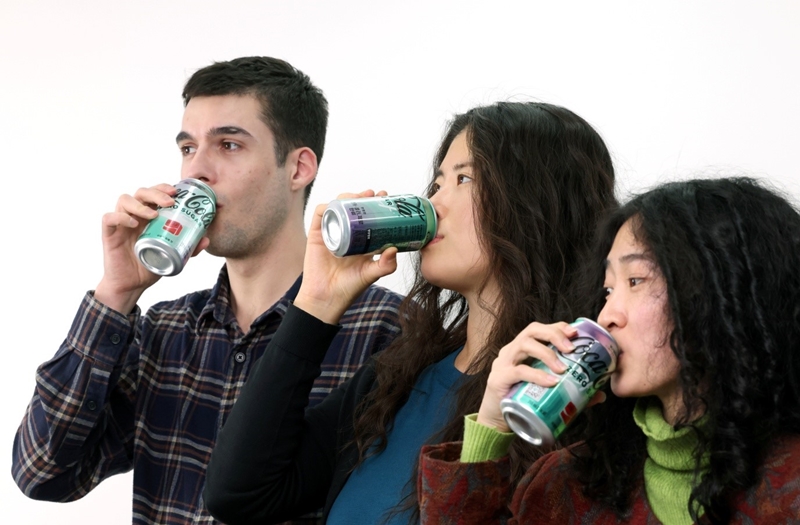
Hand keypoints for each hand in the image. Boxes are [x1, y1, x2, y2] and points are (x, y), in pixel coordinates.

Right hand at [94, 183, 209, 312]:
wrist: (132, 285)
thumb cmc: (151, 265)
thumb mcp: (173, 256)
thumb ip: (189, 248)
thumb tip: (207, 239)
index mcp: (149, 216)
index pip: (154, 193)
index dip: (163, 188)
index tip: (177, 192)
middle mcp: (135, 215)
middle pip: (141, 192)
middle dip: (156, 192)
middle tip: (170, 201)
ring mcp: (121, 223)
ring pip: (124, 200)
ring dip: (140, 204)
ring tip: (154, 214)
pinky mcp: (109, 234)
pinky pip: (109, 218)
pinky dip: (120, 217)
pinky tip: (133, 223)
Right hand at [294, 190, 397, 323]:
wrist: (326, 299)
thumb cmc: (348, 288)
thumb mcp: (371, 275)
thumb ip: (385, 265)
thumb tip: (394, 249)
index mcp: (361, 240)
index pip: (369, 216)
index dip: (376, 205)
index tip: (386, 198)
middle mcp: (346, 233)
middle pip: (353, 207)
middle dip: (363, 196)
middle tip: (374, 194)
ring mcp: (331, 232)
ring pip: (337, 207)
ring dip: (347, 197)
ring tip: (358, 196)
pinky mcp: (317, 234)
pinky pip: (320, 214)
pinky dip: (327, 206)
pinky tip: (336, 204)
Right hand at [477, 322, 578, 431]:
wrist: (496, 421)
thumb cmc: (522, 401)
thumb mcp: (547, 392)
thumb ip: (571, 391)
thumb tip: (599, 395)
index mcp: (523, 349)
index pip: (540, 329)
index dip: (557, 327)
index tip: (575, 333)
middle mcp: (512, 351)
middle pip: (531, 331)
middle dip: (553, 334)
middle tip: (571, 348)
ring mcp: (503, 363)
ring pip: (524, 345)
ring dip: (546, 353)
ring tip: (563, 368)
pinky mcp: (499, 378)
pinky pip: (518, 371)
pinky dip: (536, 375)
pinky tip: (551, 382)